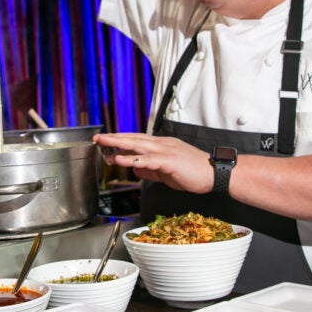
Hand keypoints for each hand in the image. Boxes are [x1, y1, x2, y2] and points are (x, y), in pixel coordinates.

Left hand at [94, 132, 213, 193]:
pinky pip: (147, 159)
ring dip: (118, 144)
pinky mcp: (169, 161)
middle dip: (114, 138)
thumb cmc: (194, 173)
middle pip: (133, 138)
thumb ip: (150, 170)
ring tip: (103, 144)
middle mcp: (162, 144)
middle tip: (97, 138)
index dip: (120, 140)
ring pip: (137, 145)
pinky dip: (132, 159)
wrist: (215, 174)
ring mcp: (165, 151)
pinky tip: (120, 159)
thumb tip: (135, 169)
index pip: (136, 140)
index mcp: (161, 145)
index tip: (105, 141)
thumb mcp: (166, 172)